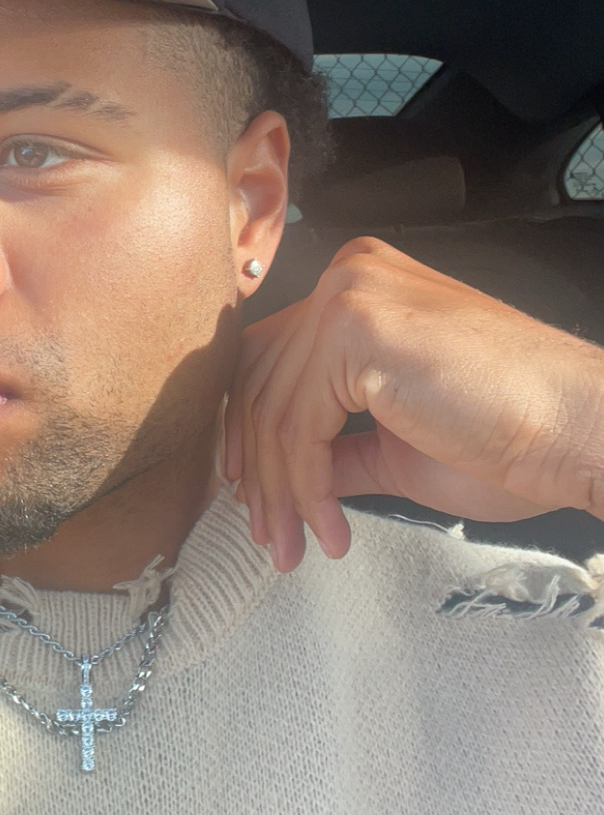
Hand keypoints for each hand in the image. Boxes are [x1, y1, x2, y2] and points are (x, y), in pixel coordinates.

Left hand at [227, 237, 603, 572]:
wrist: (583, 430)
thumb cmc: (513, 432)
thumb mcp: (396, 443)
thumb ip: (336, 446)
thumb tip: (290, 470)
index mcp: (359, 288)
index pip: (272, 359)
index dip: (250, 432)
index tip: (252, 492)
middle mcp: (348, 277)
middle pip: (261, 382)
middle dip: (259, 471)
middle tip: (265, 530)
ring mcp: (350, 296)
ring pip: (275, 409)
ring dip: (280, 492)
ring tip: (292, 543)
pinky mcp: (356, 329)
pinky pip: (300, 423)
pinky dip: (305, 486)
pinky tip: (329, 527)